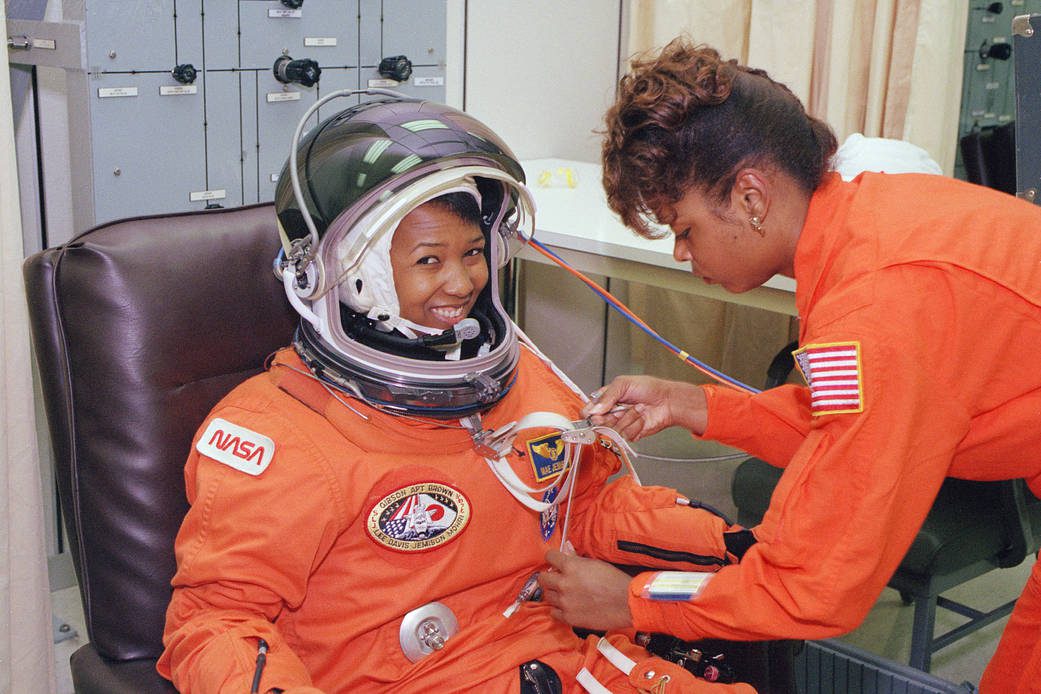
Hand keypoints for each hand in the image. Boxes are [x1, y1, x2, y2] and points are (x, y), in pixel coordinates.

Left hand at [538, 549, 633, 630]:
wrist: (626, 603)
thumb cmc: (614, 581)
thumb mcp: (595, 564)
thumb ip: (576, 558)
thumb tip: (566, 548)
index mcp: (571, 566)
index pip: (549, 557)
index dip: (552, 558)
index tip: (555, 561)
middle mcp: (564, 583)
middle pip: (542, 578)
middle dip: (549, 577)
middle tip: (557, 579)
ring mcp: (565, 602)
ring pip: (547, 596)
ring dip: (554, 593)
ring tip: (564, 594)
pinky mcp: (569, 618)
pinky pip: (553, 612)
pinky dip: (558, 609)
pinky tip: (567, 606)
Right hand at [581, 375, 707, 439]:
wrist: (667, 401)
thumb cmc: (649, 388)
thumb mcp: (623, 384)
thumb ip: (606, 396)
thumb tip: (594, 410)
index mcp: (607, 399)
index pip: (589, 409)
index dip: (589, 413)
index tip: (594, 413)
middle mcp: (612, 412)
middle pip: (597, 423)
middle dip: (608, 417)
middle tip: (618, 410)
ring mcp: (621, 424)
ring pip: (613, 429)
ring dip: (627, 418)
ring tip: (638, 409)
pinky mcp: (631, 434)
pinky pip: (626, 435)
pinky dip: (635, 425)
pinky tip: (642, 418)